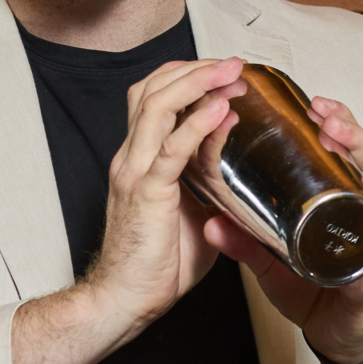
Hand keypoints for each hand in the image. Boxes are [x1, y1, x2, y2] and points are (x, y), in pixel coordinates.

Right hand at [82, 57, 245, 334]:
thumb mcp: (194, 212)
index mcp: (140, 158)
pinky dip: (197, 124)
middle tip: (234, 62)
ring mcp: (135, 172)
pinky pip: (171, 150)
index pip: (155, 97)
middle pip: (153, 89)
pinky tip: (221, 109)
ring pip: (158, 106)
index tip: (225, 71)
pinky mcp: (146, 194)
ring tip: (231, 71)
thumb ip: (209, 185)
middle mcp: (132, 157)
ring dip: (197, 83)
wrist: (124, 301)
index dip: (188, 76)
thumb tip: (238, 169)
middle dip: (195, 68)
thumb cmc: (158, 264)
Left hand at [203, 93, 362, 363]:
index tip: (308, 104)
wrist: (334, 335)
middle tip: (323, 112)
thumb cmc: (311, 289)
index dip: (326, 126)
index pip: (335, 155)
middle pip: (360, 159)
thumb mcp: (271, 261)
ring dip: (360, 156)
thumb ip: (244, 240)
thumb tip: (210, 219)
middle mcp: (360, 210)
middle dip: (345, 130)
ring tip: (341, 136)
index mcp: (335, 202)